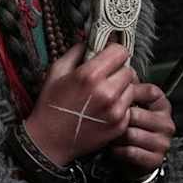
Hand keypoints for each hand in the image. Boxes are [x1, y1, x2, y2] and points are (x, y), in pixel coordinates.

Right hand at [24, 43, 134, 165]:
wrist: (50, 140)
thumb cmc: (50, 105)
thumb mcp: (55, 72)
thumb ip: (75, 52)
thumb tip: (90, 41)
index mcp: (90, 75)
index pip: (120, 52)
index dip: (113, 51)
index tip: (108, 55)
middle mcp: (107, 92)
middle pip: (129, 70)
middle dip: (118, 69)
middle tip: (106, 75)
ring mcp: (116, 110)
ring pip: (132, 88)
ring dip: (122, 87)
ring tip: (105, 92)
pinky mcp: (120, 124)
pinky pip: (129, 106)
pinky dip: (121, 104)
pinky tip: (105, 107)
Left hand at [110, 83, 174, 177]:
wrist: (132, 157)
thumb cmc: (128, 127)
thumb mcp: (129, 105)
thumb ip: (125, 90)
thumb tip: (111, 73)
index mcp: (161, 105)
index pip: (149, 91)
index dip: (128, 93)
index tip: (113, 96)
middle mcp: (166, 123)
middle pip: (136, 114)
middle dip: (117, 118)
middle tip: (105, 119)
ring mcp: (163, 142)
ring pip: (131, 134)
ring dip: (115, 135)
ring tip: (109, 134)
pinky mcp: (156, 159)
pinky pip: (131, 151)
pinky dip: (118, 150)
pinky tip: (115, 147)